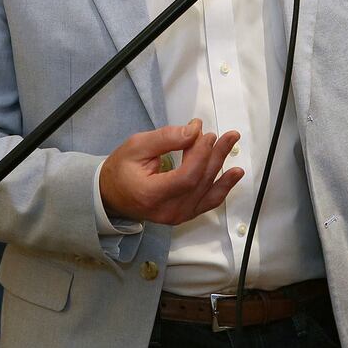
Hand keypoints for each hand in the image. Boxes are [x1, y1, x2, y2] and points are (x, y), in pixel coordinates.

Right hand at [99, 119, 242, 224]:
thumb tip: (194, 131)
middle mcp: (168, 211)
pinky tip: (235, 173)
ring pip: (207, 190)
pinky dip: (223, 186)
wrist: (111, 195)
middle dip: (214, 154)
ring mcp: (177, 216)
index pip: (186, 177)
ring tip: (231, 143)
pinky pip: (208, 202)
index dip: (200, 154)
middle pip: (200, 182)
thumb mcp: (137, 146)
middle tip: (223, 134)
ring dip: (221, 164)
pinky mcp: (184, 215)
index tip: (204, 133)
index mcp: (152, 194)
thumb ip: (166, 138)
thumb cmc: (121, 169)